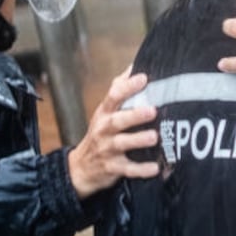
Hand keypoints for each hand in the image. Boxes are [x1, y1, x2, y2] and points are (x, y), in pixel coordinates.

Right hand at [67, 69, 159, 199]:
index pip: (113, 96)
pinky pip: (127, 169)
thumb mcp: (105, 111)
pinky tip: (155, 168)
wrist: (80, 168)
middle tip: (152, 110)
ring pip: (122, 144)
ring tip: (154, 137)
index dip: (128, 87)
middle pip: (117, 120)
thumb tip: (134, 66)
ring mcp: (107, 150)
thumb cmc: (101, 133)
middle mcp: (104, 130)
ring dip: (138, 140)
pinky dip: (140, 170)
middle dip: (134, 115)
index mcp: (105, 113)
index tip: (144, 78)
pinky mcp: (113, 168)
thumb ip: (119, 89)